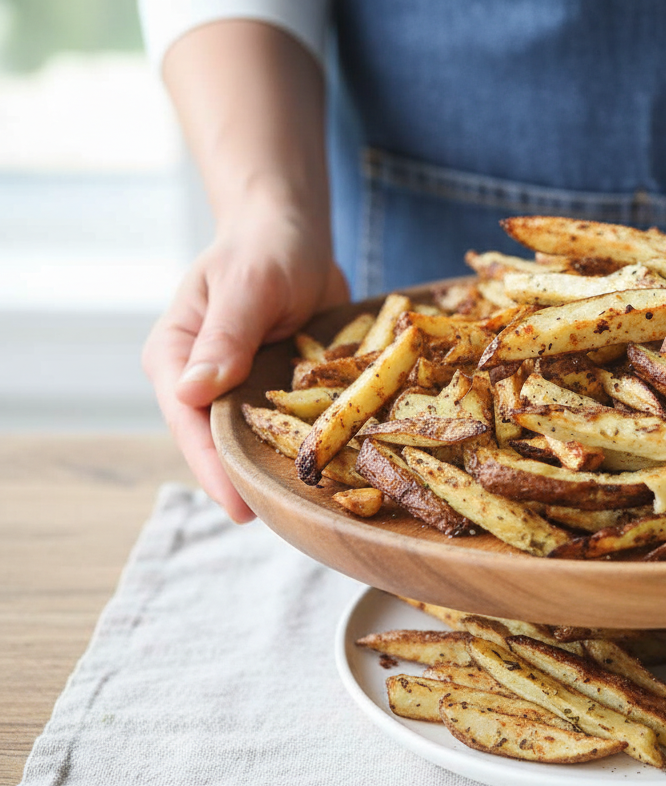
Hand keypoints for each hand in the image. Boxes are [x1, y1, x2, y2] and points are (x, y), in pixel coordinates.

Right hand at [142, 204, 349, 521]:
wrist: (292, 233)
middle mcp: (203, 380)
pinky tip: (340, 472)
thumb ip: (226, 337)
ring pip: (256, 440)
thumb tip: (193, 393)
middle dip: (247, 481)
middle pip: (220, 443)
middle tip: (281, 523)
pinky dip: (309, 444)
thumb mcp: (247, 286)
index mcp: (176, 358)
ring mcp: (241, 388)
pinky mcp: (277, 389)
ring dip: (279, 469)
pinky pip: (292, 424)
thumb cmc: (262, 249)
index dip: (213, 467)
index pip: (189, 423)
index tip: (239, 506)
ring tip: (309, 513)